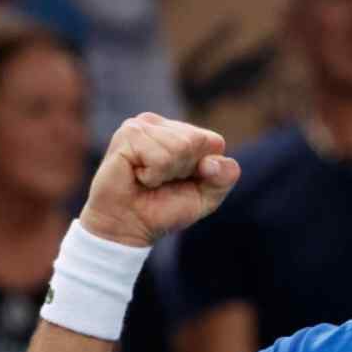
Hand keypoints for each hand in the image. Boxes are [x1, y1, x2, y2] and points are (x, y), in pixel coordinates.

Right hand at [80, 114, 241, 247]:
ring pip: (180, 147)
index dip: (205, 171)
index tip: (181, 181)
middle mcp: (162, 125)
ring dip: (166, 174)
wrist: (127, 227)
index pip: (214, 143)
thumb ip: (224, 177)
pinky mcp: (128, 133)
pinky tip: (137, 176)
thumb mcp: (205, 197)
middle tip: (160, 181)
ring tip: (147, 179)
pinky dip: (152, 175)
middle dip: (183, 171)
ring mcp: (143, 125)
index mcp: (183, 133)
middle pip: (196, 143)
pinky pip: (160, 157)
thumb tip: (212, 162)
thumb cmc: (164, 209)